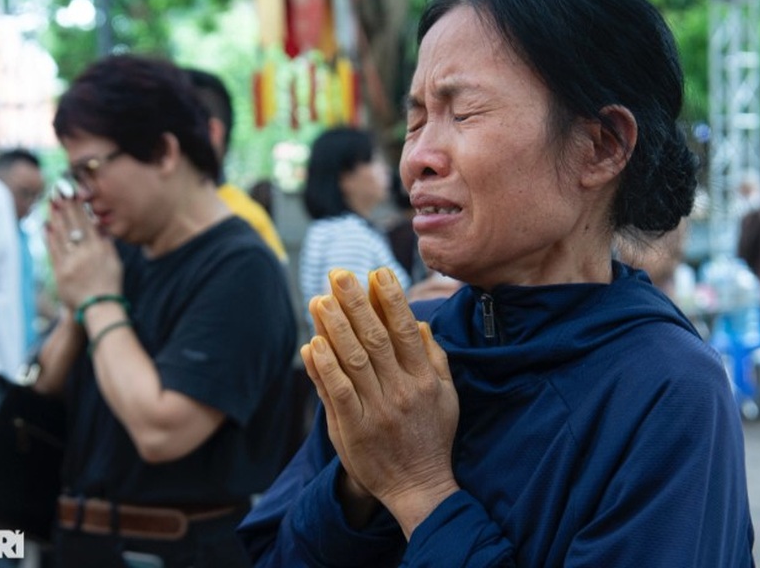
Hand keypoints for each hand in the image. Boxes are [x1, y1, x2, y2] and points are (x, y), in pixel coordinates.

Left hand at [46, 196, 122, 309]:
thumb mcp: (115, 262)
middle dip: (64, 206)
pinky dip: (49, 238)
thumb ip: (106, 243)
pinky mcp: (60, 273)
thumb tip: (98, 225)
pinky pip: (53, 251)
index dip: (78, 207)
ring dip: (55, 218)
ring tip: (50, 203)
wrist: (100, 308)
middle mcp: (85, 253)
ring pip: (61, 235)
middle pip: (72, 225)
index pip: (86, 222)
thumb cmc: (110, 285)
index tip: (72, 193)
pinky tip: (46, 226)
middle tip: (57, 191)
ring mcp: (71, 263)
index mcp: (100, 249)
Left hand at [302, 267, 459, 536]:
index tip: (377, 272)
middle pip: (375, 338)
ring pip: (354, 361)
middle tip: (339, 274)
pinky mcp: (354, 430)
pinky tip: (313, 343)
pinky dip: (325, 367)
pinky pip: (338, 392)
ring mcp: (377, 411)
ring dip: (335, 327)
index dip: (392, 299)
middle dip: (356, 302)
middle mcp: (402, 391)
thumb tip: (419, 322)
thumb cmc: (433, 437)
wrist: (420, 488)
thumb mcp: (447, 396)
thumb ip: (435, 358)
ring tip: (319, 299)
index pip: (406, 330)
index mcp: (424, 379)